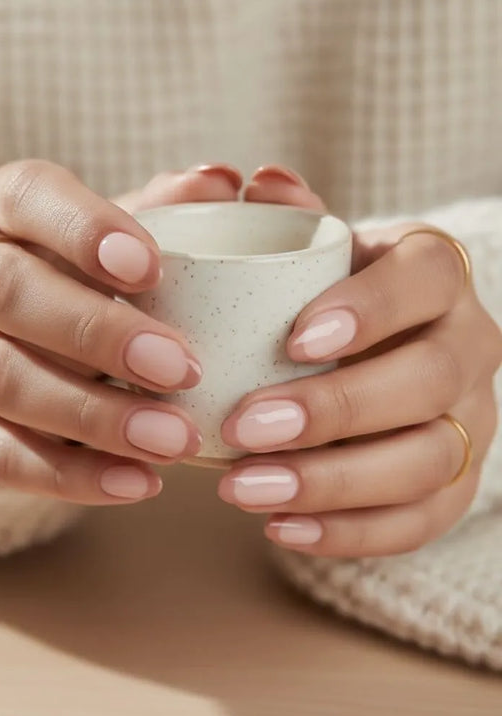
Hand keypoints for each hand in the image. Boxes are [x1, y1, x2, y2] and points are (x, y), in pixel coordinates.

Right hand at [0, 159, 241, 502]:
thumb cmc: (75, 282)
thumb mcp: (113, 241)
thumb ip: (165, 213)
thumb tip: (222, 182)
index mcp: (2, 213)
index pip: (27, 198)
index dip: (84, 230)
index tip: (153, 268)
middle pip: (9, 292)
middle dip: (99, 333)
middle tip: (183, 369)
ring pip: (2, 379)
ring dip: (95, 414)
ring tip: (175, 439)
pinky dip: (71, 474)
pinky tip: (138, 481)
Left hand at [218, 166, 501, 555]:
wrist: (373, 356)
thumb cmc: (330, 299)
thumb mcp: (313, 254)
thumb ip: (287, 222)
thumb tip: (258, 182)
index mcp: (437, 276)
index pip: (424, 280)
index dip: (368, 310)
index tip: (292, 340)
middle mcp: (471, 347)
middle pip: (427, 382)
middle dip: (334, 410)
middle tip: (244, 426)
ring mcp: (473, 421)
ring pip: (426, 461)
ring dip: (331, 483)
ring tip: (242, 488)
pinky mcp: (456, 485)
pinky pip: (419, 522)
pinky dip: (350, 533)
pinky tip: (279, 528)